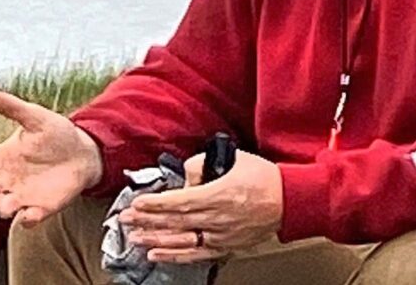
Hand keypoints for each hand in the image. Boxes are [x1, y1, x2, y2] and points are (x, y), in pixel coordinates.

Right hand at [0, 88, 102, 227]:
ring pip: (3, 207)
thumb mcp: (35, 117)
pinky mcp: (41, 206)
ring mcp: (22, 194)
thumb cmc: (55, 133)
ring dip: (3, 207)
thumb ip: (11, 107)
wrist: (83, 152)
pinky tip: (31, 214)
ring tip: (9, 203)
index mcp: (1, 157)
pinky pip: (29, 218)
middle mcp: (7, 178)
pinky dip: (27, 219)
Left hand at [119, 150, 282, 263]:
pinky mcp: (226, 246)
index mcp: (220, 194)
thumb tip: (185, 173)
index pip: (180, 201)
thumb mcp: (235, 159)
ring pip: (182, 241)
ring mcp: (222, 236)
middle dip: (147, 220)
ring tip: (135, 237)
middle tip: (126, 219)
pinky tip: (157, 254)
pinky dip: (175, 256)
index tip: (137, 203)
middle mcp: (219, 218)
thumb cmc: (265, 179)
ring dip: (155, 239)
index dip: (156, 203)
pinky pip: (196, 255)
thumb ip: (204, 164)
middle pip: (176, 222)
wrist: (290, 200)